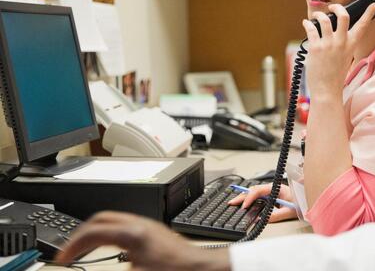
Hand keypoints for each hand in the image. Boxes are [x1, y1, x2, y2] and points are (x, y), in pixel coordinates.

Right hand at [55, 211, 229, 270]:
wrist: (203, 268)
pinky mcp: (155, 232)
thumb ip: (114, 268)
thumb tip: (91, 267)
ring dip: (97, 232)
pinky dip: (111, 235)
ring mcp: (149, 225)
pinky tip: (111, 250)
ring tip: (85, 250)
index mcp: (132, 233)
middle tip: (69, 252)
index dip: (72, 247)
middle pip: (101, 218)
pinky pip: (126, 225)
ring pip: (114, 219)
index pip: (92, 232)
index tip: (62, 260)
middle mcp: (140, 224)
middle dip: (81, 234)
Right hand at [228, 184, 296, 221]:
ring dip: (244, 197)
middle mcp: (272, 188)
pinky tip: (244, 203)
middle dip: (242, 196)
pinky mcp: (271, 197)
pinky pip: (258, 196)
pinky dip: (249, 199)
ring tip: (234, 202)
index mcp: (276, 188)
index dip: (249, 197)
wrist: (308, 200)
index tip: (244, 206)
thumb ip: (276, 215)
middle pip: (253, 190)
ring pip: (254, 192)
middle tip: (231, 202)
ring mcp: (271, 192)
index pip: (258, 190)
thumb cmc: (300, 203)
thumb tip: (261, 220)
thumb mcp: (289, 211)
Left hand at [302, 2, 374, 99]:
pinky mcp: (316, 48)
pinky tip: (306, 23)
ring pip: (325, 20)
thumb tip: (336, 33)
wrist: (327, 90)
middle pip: (344, 16)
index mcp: (351, 45)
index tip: (374, 4)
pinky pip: (311, 29)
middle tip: (332, 8)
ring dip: (320, 15)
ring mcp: (329, 44)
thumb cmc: (335, 76)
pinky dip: (307, 24)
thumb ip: (344, 46)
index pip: (363, 26)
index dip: (369, 13)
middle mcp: (342, 43)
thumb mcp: (346, 59)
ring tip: (317, 16)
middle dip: (338, 8)